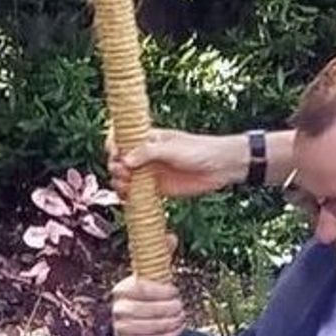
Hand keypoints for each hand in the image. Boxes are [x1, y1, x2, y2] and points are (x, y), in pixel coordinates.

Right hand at [108, 127, 248, 200]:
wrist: (221, 167)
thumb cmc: (200, 150)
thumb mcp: (172, 148)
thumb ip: (148, 152)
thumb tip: (126, 160)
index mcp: (147, 138)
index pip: (120, 140)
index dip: (114, 147)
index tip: (116, 154)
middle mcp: (146, 155)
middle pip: (119, 160)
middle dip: (116, 166)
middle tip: (124, 171)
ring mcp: (151, 172)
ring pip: (125, 178)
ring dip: (120, 182)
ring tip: (127, 185)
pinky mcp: (158, 188)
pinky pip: (137, 193)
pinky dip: (130, 196)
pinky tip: (129, 198)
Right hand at [111, 272, 185, 335]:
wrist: (133, 328)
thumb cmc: (147, 303)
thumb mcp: (149, 287)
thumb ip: (158, 276)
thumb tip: (172, 252)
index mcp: (121, 290)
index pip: (141, 289)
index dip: (161, 291)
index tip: (175, 292)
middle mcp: (118, 309)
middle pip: (145, 309)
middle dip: (167, 308)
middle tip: (180, 307)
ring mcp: (119, 327)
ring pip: (147, 326)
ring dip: (169, 323)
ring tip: (180, 318)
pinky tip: (175, 330)